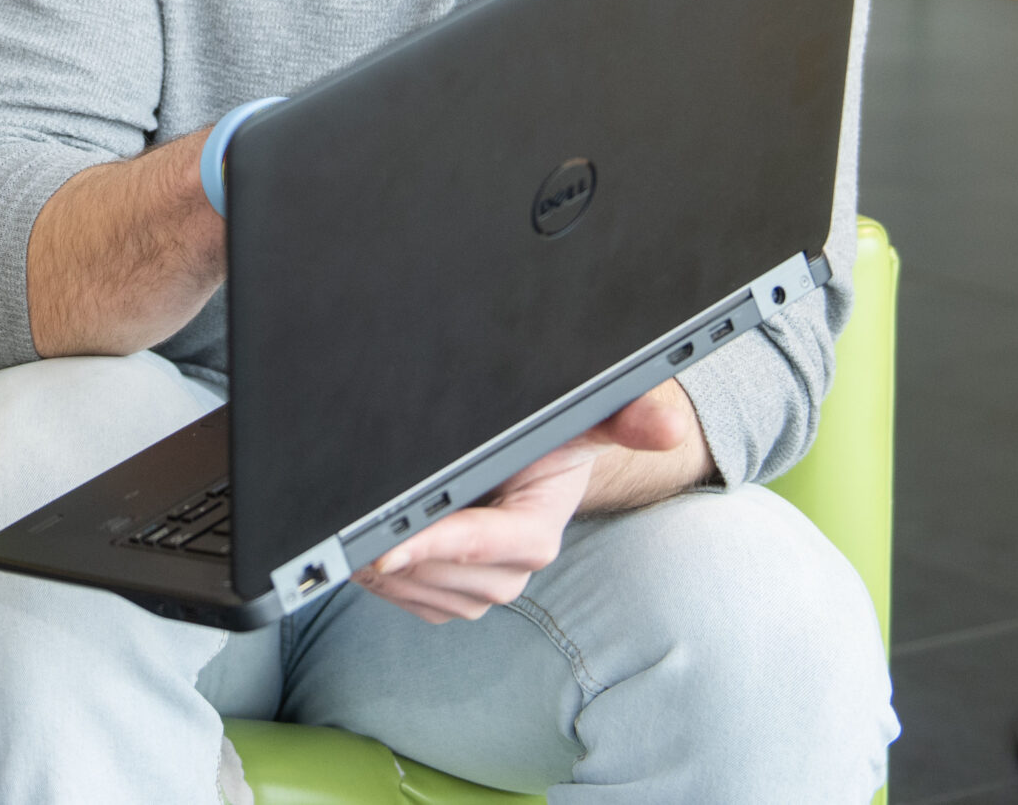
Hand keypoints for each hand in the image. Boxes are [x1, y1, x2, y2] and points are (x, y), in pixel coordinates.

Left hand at [358, 379, 710, 624]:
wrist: (540, 469)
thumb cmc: (554, 443)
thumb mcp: (586, 418)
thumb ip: (626, 416)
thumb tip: (669, 423)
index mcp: (537, 531)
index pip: (483, 546)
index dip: (436, 546)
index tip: (388, 547)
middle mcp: (511, 571)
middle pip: (440, 573)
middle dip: (395, 552)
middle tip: (347, 527)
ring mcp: (480, 591)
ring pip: (418, 591)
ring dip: (380, 569)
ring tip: (350, 532)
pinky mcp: (452, 598)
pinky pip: (408, 601)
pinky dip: (382, 581)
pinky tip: (367, 549)